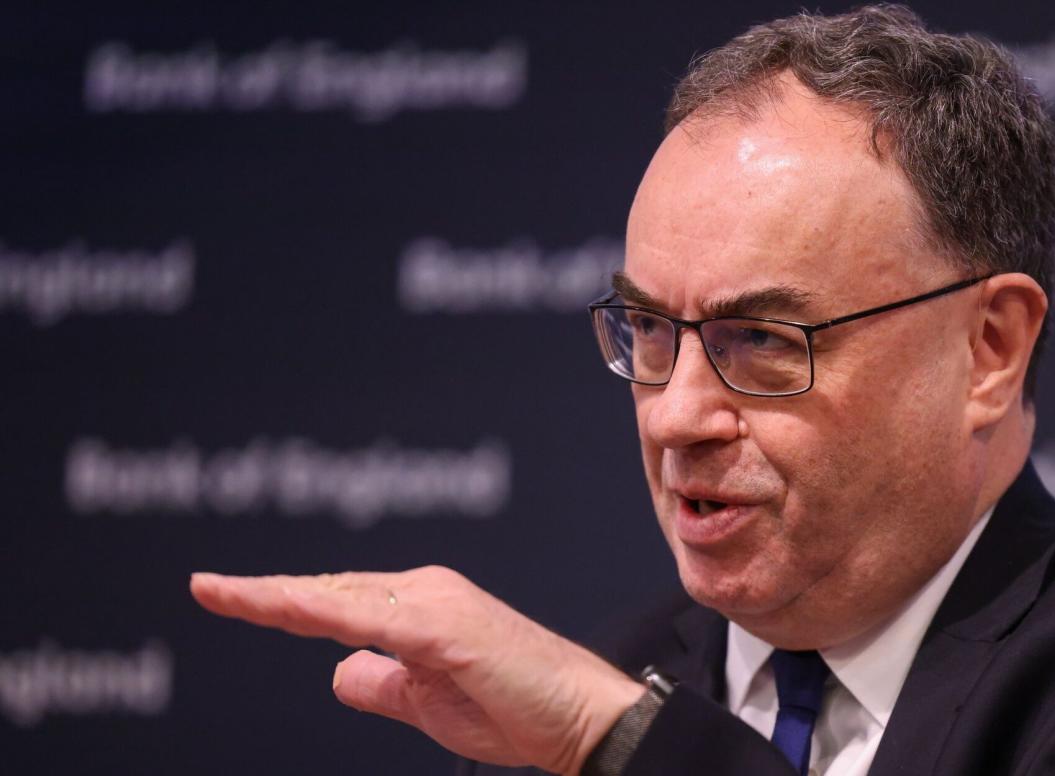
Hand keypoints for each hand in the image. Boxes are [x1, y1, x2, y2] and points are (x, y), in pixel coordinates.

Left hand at [189, 566, 644, 774]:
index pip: (336, 601)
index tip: (228, 596)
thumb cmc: (513, 708)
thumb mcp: (425, 702)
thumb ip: (381, 682)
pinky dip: (325, 611)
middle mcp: (424, 592)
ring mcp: (436, 605)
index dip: (283, 600)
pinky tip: (285, 609)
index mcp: (419, 606)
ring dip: (280, 596)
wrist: (580, 717)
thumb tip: (336, 671)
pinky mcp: (447, 629)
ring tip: (223, 594)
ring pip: (342, 596)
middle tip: (204, 588)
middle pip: (329, 590)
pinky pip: (374, 619)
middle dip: (265, 592)